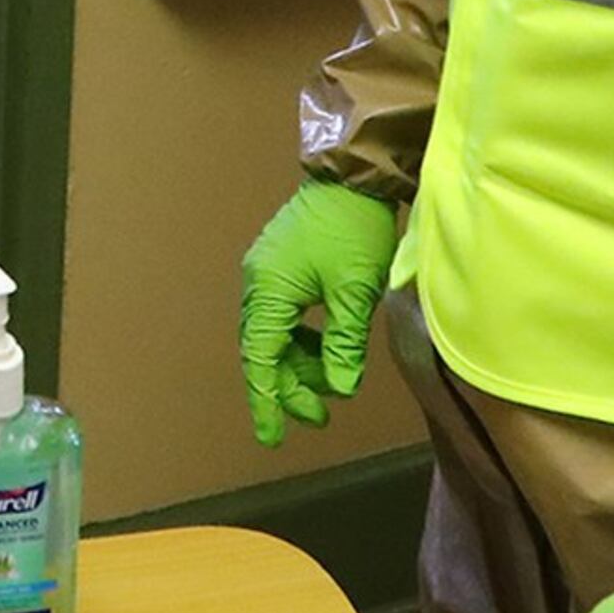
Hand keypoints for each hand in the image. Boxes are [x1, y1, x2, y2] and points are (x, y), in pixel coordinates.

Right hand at [236, 180, 399, 445]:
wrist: (353, 175)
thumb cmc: (355, 230)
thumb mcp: (355, 291)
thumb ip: (344, 343)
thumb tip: (339, 388)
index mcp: (269, 292)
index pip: (261, 359)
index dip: (267, 400)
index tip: (272, 437)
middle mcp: (258, 284)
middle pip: (264, 350)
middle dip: (289, 387)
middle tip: (319, 417)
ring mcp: (267, 272)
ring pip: (274, 334)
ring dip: (298, 363)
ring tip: (330, 384)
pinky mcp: (281, 265)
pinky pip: (283, 315)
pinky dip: (301, 339)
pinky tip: (326, 347)